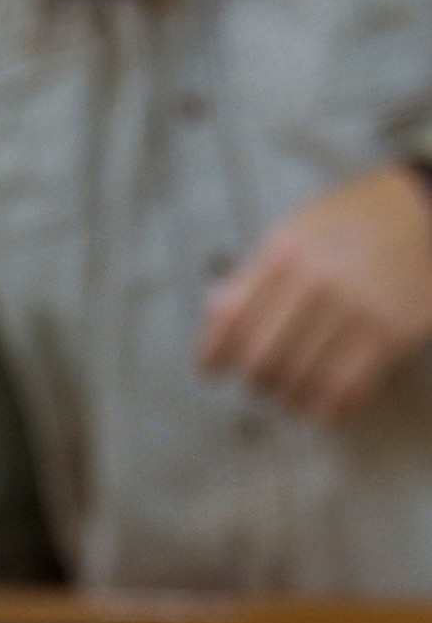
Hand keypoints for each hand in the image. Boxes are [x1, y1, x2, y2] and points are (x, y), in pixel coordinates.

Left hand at [198, 166, 431, 423]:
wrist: (421, 212)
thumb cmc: (353, 221)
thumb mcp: (294, 231)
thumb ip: (254, 272)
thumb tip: (214, 312)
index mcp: (283, 255)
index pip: (230, 319)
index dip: (213, 353)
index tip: (210, 369)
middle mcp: (314, 284)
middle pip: (260, 358)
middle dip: (254, 379)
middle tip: (260, 381)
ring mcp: (354, 311)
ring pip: (300, 381)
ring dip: (289, 398)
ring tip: (292, 395)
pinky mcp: (390, 335)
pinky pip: (347, 390)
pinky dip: (328, 410)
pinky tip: (324, 409)